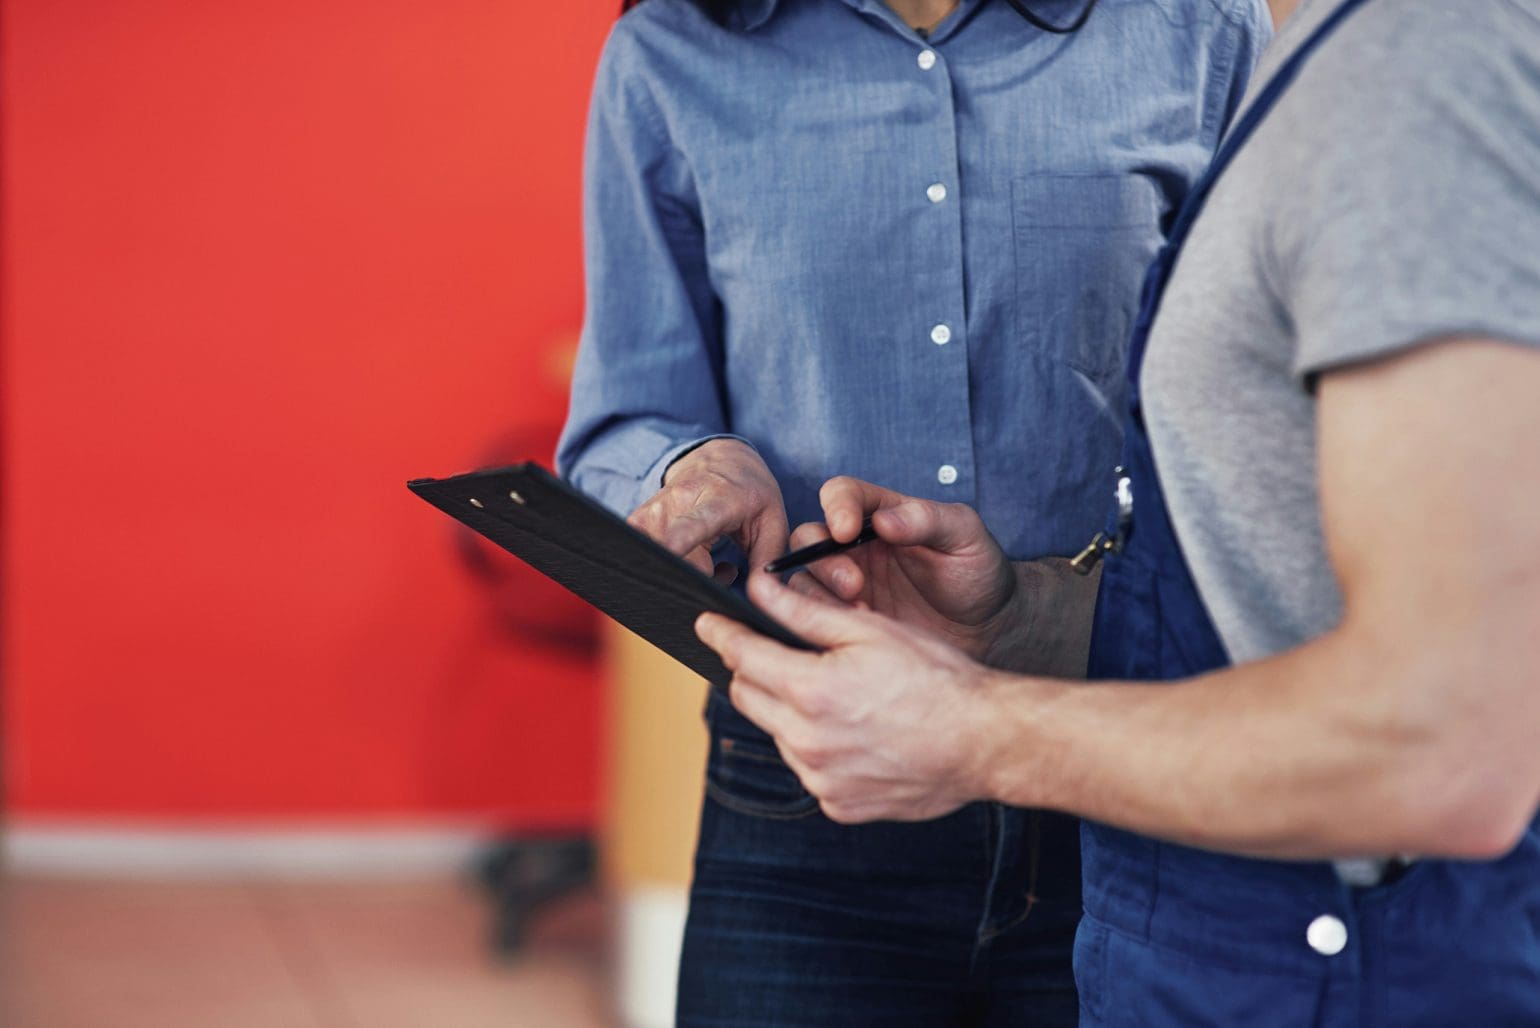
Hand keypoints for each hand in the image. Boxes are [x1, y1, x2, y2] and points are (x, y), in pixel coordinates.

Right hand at [628, 439, 787, 583]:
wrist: (722, 458)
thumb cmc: (751, 493)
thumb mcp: (772, 523)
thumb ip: (766, 560)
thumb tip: (758, 595)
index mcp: (718, 499)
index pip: (693, 523)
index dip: (679, 540)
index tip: (670, 554)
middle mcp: (679, 500)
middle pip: (671, 553)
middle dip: (694, 576)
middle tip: (722, 570)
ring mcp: (654, 508)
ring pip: (656, 558)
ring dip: (682, 571)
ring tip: (707, 560)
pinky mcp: (639, 519)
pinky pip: (644, 554)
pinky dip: (665, 565)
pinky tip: (685, 557)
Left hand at [695, 573, 1003, 823]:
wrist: (983, 742)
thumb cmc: (935, 678)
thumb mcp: (868, 630)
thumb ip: (804, 612)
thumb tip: (757, 589)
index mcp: (810, 691)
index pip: (742, 656)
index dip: (720, 633)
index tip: (706, 622)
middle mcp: (806, 742)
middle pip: (748, 698)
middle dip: (754, 671)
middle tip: (774, 653)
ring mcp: (820, 780)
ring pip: (779, 734)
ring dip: (790, 712)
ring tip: (836, 695)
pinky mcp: (838, 805)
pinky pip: (809, 771)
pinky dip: (818, 749)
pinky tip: (855, 733)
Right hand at [782, 477, 1019, 661]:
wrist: (987, 628)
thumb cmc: (978, 571)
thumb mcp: (964, 535)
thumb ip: (926, 520)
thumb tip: (883, 521)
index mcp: (882, 513)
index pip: (842, 494)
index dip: (836, 506)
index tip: (846, 529)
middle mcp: (857, 545)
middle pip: (809, 536)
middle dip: (821, 558)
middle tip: (853, 583)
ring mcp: (849, 582)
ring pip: (805, 577)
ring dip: (820, 592)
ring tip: (860, 609)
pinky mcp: (848, 617)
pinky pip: (814, 614)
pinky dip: (825, 619)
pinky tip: (861, 626)